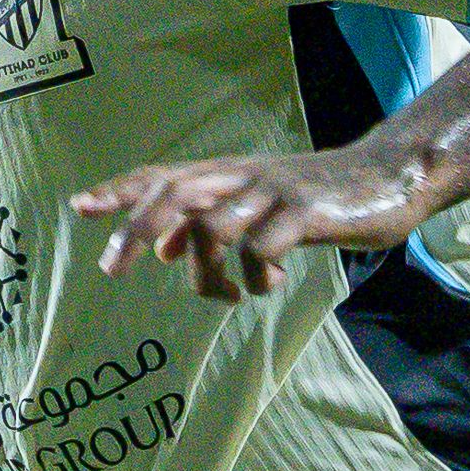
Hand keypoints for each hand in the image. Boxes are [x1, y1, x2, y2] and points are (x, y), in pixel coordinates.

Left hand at [73, 145, 431, 300]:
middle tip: (112, 268)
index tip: (80, 206)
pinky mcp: (305, 213)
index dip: (121, 190)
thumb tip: (161, 252)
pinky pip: (261, 249)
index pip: (163, 176)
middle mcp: (243, 177)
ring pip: (213, 227)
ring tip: (225, 296)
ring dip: (206, 273)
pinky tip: (267, 286)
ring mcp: (273, 193)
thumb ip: (207, 222)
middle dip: (136, 229)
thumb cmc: (314, 198)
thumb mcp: (255, 206)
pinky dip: (255, 277)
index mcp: (227, 174)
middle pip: (174, 195)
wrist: (388, 175)